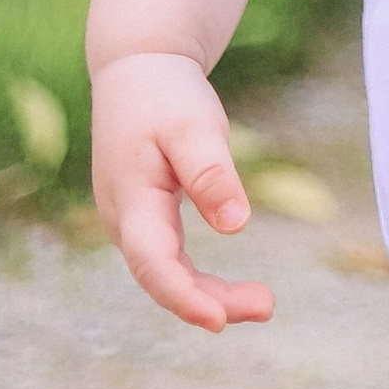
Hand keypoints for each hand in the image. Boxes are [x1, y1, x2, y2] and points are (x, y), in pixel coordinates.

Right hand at [90, 49, 270, 333]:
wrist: (136, 67)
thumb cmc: (164, 93)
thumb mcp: (192, 124)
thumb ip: (211, 173)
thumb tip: (236, 225)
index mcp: (130, 199)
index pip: (154, 262)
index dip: (184, 296)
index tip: (221, 321)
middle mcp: (122, 219)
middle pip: (161, 276)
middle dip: (210, 300)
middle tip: (266, 307)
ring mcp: (130, 220)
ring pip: (164, 272)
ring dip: (207, 293)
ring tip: (262, 303)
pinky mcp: (143, 216)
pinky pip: (167, 259)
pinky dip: (196, 279)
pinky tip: (228, 292)